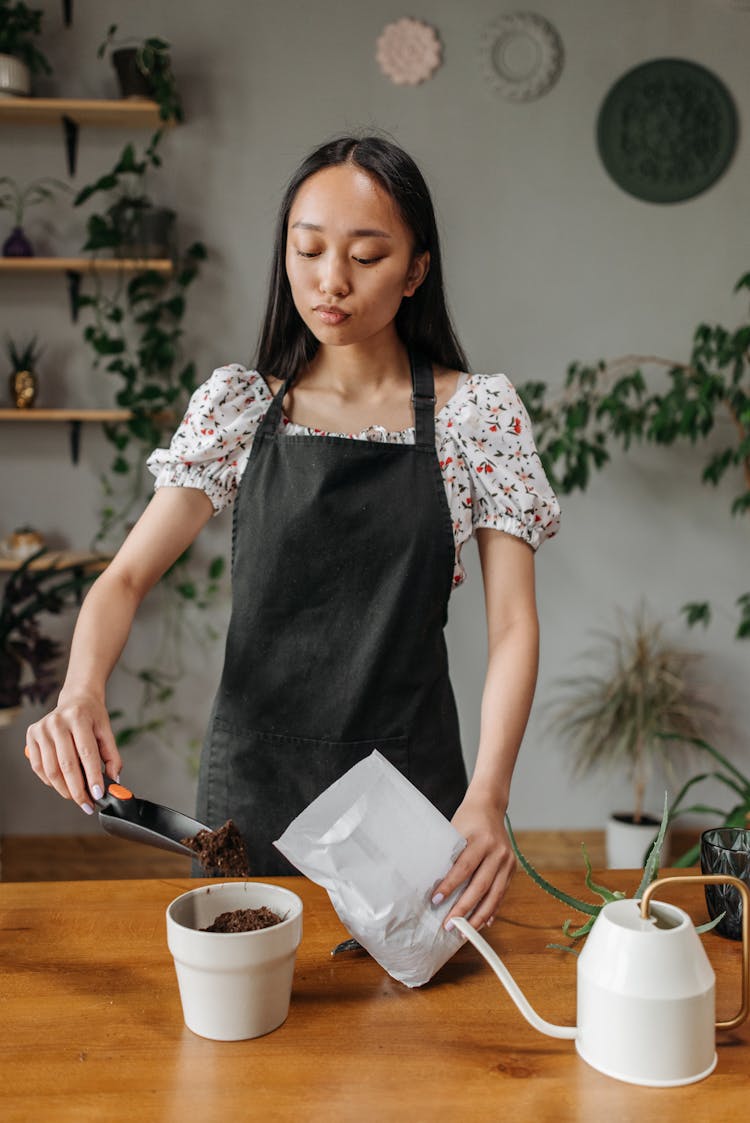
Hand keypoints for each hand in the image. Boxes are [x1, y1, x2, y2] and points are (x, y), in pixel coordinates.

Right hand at [25, 689, 121, 814]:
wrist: (76, 698)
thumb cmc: (92, 716)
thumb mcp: (106, 731)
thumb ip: (112, 756)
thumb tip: (113, 781)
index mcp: (79, 717)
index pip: (86, 754)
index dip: (92, 777)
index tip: (98, 795)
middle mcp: (57, 722)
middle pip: (67, 765)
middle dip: (78, 790)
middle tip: (87, 804)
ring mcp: (42, 728)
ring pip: (51, 770)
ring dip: (64, 789)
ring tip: (77, 797)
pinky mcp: (32, 735)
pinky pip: (39, 767)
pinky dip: (50, 781)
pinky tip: (62, 785)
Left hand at [432, 792, 516, 930]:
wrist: (489, 806)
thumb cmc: (466, 820)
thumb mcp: (455, 831)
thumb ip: (449, 855)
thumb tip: (433, 885)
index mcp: (480, 840)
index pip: (463, 867)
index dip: (450, 886)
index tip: (436, 901)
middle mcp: (497, 851)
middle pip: (480, 886)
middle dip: (464, 909)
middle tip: (449, 926)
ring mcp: (507, 860)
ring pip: (494, 894)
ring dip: (479, 916)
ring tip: (465, 932)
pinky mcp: (512, 868)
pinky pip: (501, 893)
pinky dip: (492, 909)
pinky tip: (482, 923)